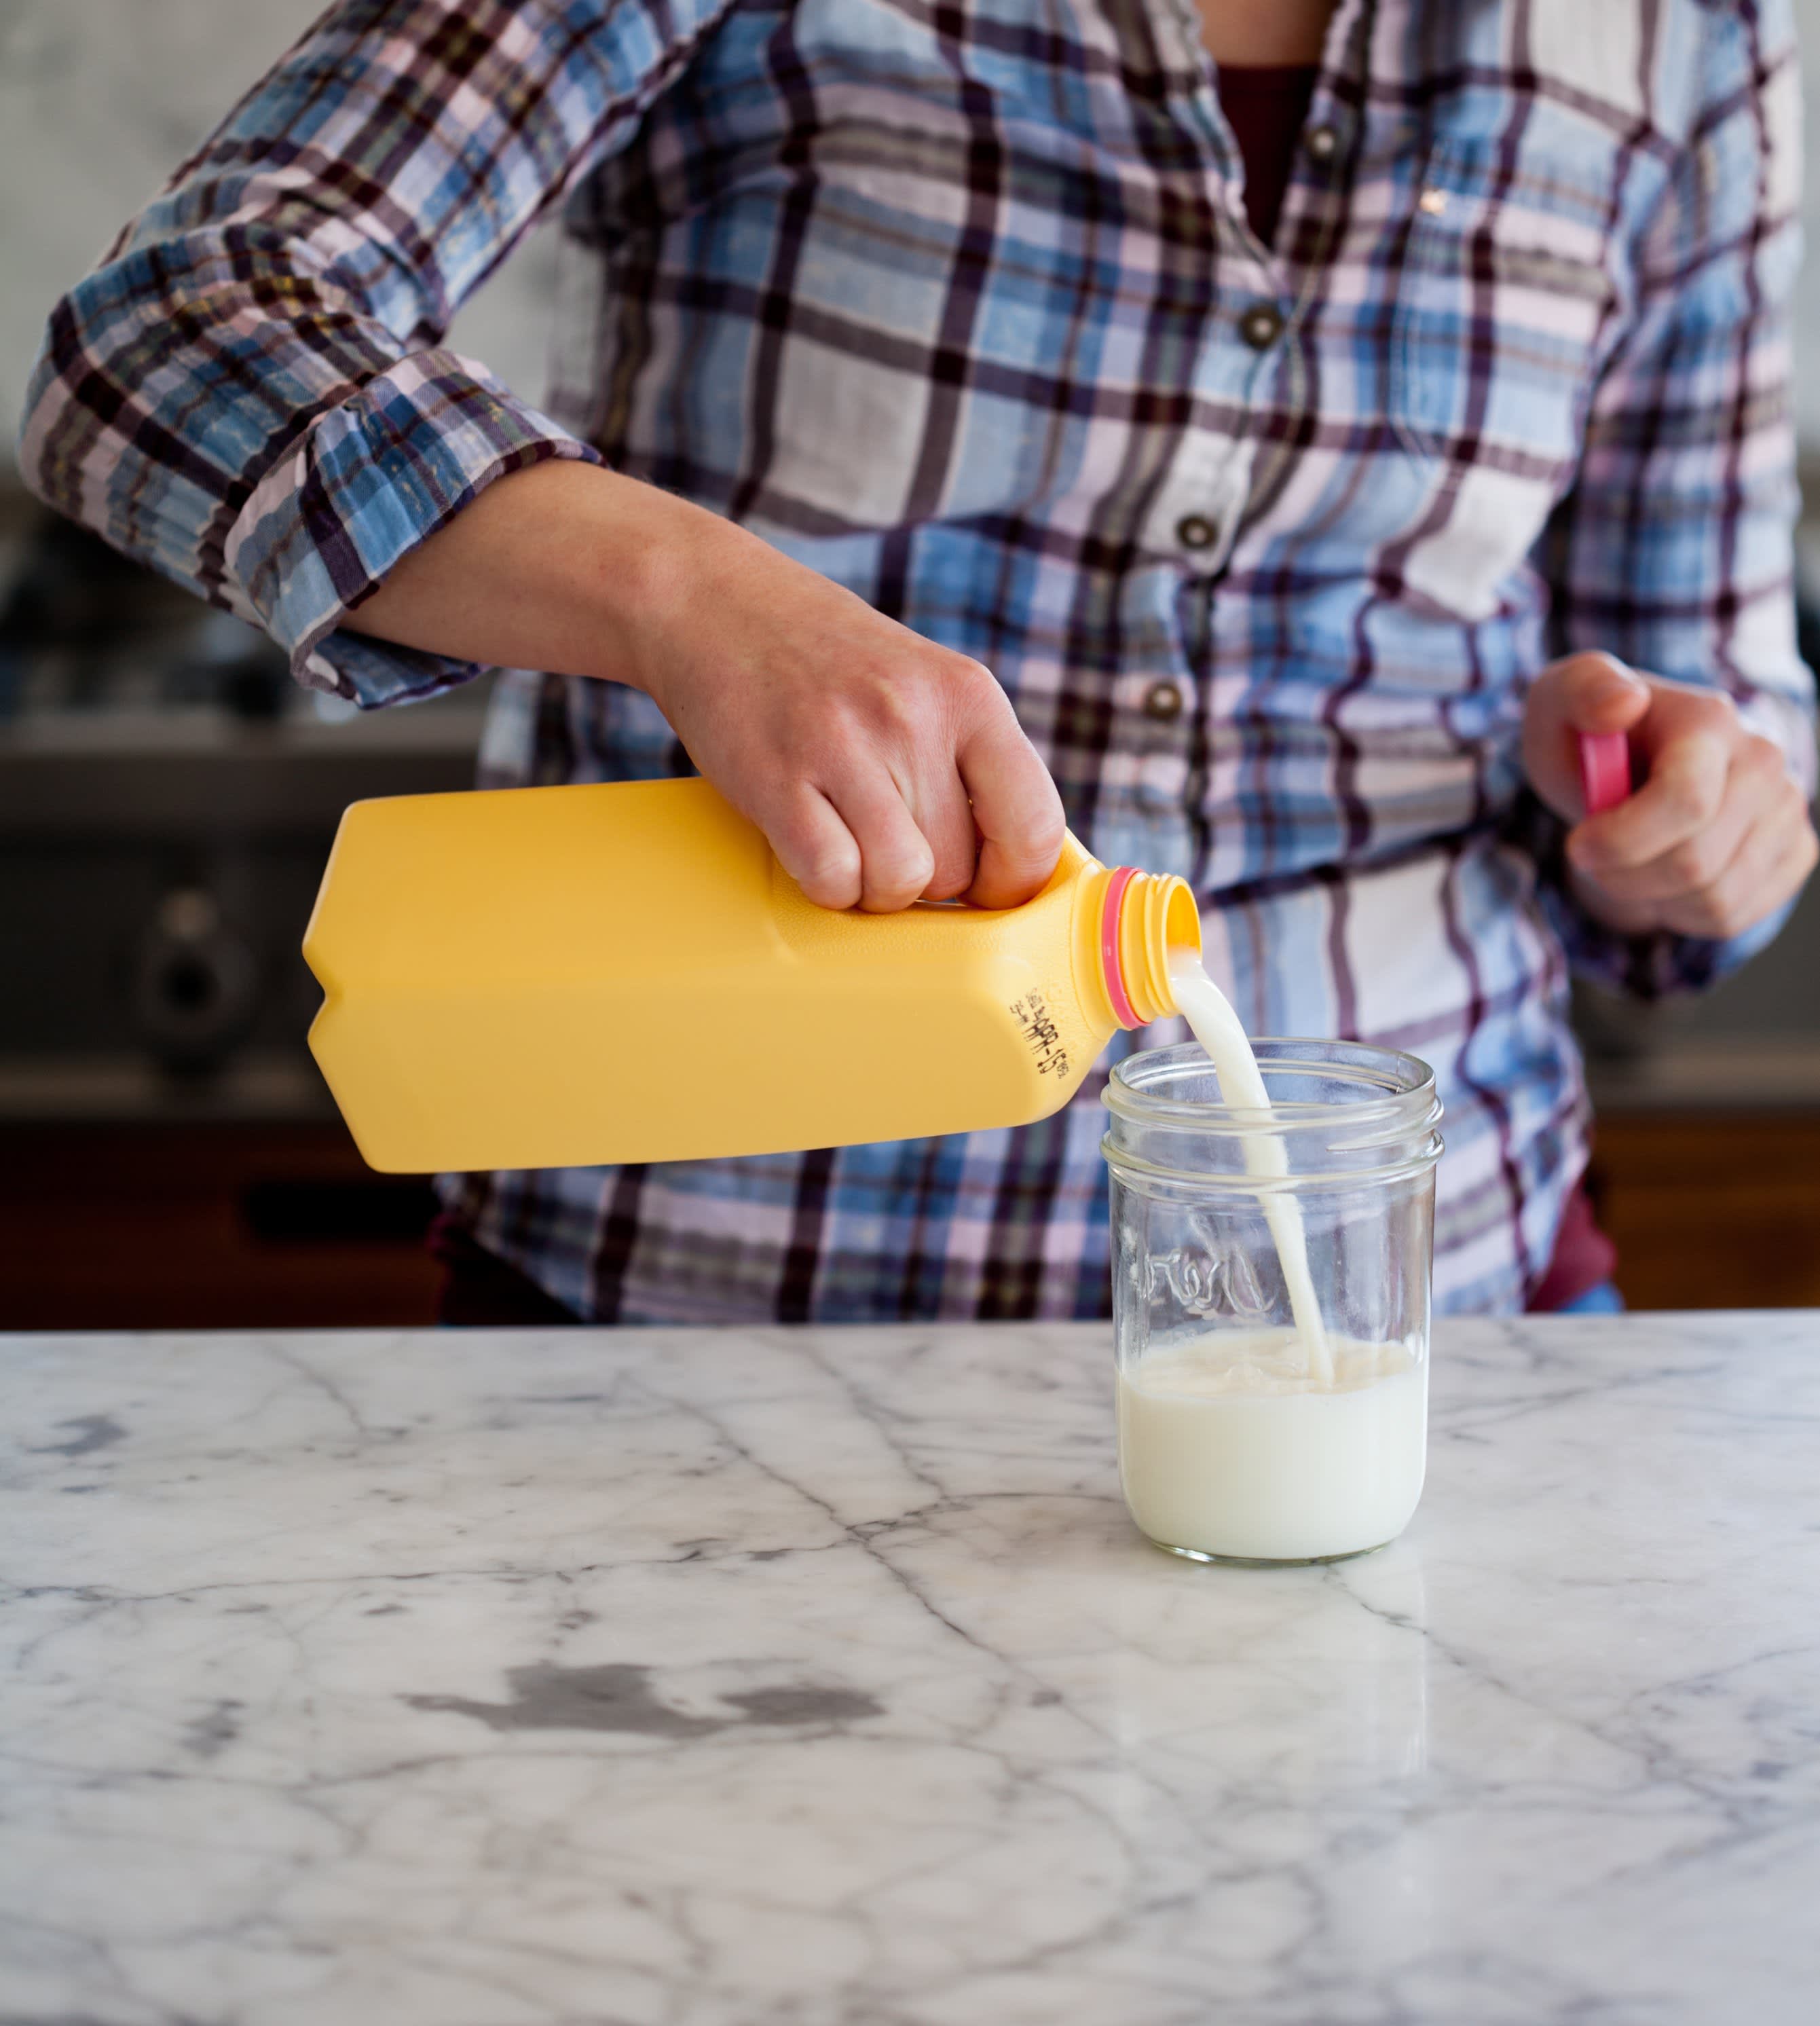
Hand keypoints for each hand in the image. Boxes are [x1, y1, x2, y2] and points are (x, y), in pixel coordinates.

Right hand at [625, 500, 1064, 912]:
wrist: (712, 602)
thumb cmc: (825, 662)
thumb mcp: (921, 684)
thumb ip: (970, 762)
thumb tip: (1012, 872)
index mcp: (969, 695)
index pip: (1034, 826)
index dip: (1013, 881)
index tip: (983, 889)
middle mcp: (913, 717)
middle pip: (958, 869)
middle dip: (925, 880)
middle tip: (884, 838)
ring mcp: (843, 745)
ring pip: (901, 882)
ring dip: (874, 889)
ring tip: (850, 846)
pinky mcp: (777, 776)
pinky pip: (832, 877)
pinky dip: (826, 885)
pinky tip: (812, 848)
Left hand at [1522, 651, 1816, 938]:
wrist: (1634, 763)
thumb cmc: (1589, 739)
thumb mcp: (1561, 703)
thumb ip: (1582, 690)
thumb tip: (1624, 700)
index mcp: (1709, 721)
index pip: (1687, 800)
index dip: (1623, 840)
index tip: (1578, 845)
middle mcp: (1764, 762)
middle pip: (1695, 863)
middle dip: (1624, 876)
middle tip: (1594, 856)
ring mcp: (1787, 809)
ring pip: (1713, 899)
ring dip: (1649, 896)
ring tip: (1630, 861)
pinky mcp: (1795, 851)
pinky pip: (1731, 916)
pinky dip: (1680, 912)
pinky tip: (1663, 875)